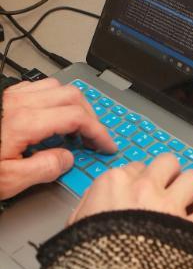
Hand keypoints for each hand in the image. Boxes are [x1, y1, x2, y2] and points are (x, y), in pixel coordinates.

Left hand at [0, 78, 115, 199]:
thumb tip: (67, 158)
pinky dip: (55, 100)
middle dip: (91, 116)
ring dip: (74, 104)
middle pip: (72, 96)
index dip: (98, 131)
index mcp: (25, 122)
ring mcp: (10, 97)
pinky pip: (39, 88)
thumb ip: (44, 169)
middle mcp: (20, 103)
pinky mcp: (3, 98)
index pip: (77, 117)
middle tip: (95, 136)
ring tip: (76, 126)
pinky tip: (51, 117)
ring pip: (57, 87)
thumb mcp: (7, 181)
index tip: (106, 145)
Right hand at [68, 153, 192, 230]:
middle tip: (168, 192)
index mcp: (114, 184)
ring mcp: (170, 207)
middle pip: (168, 163)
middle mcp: (144, 189)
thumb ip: (87, 209)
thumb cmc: (87, 264)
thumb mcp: (74, 230)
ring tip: (188, 205)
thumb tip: (97, 202)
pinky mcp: (192, 229)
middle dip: (170, 176)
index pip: (136, 167)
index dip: (141, 180)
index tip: (142, 193)